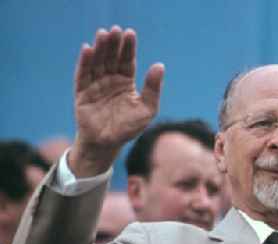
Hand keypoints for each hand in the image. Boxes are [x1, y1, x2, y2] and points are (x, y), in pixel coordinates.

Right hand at [71, 26, 163, 176]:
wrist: (108, 144)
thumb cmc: (129, 128)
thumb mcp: (147, 109)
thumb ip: (153, 88)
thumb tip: (160, 65)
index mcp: (126, 82)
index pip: (127, 61)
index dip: (128, 47)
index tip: (130, 33)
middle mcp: (110, 80)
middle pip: (112, 58)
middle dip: (114, 44)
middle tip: (115, 30)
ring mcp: (95, 85)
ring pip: (97, 63)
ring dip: (100, 48)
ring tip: (102, 34)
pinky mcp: (82, 92)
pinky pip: (83, 74)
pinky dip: (85, 62)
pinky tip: (88, 49)